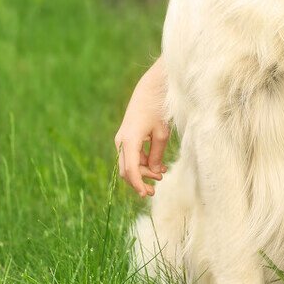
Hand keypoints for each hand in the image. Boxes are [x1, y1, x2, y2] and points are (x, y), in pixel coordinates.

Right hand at [114, 65, 169, 196]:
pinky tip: (158, 166)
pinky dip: (143, 163)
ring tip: (161, 175)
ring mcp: (123, 139)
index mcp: (130, 140)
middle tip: (155, 190)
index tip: (146, 194)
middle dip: (139, 181)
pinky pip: (132, 156)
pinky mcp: (127, 137)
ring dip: (143, 172)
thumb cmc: (158, 110)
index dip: (138, 184)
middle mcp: (122, 141)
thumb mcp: (162, 134)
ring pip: (129, 164)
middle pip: (127, 170)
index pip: (130, 169)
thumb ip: (157, 154)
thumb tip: (155, 172)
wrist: (150, 89)